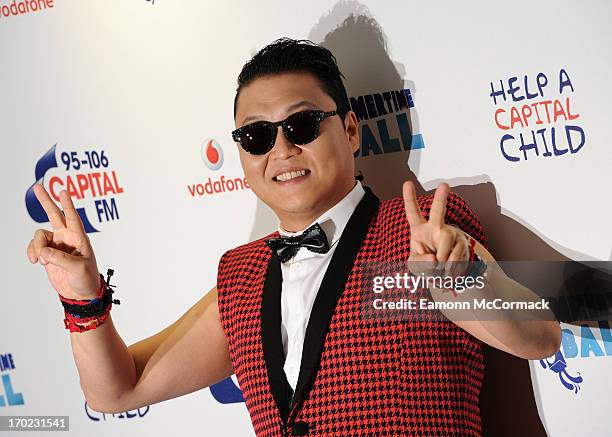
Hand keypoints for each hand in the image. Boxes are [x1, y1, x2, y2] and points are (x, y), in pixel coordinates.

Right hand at [26, 184, 101, 299]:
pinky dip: (32, 252)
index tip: (63, 191)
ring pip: (39, 235)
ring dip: (36, 247)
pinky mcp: (47, 253)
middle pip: (54, 215)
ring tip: (41, 261)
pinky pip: (35, 247)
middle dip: (46, 201)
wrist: (80, 293)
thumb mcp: (78, 268)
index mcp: (79, 238)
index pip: (73, 218)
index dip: (68, 205)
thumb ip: (61, 259)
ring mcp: (56, 244)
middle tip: (37, 187)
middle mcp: (67, 237)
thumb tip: (43, 251)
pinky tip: (35, 261)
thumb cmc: (86, 278)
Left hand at [403, 181, 468, 277]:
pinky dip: (450, 267)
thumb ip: (419, 262)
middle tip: (445, 185)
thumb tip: (434, 259)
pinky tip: (447, 272)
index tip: (407, 183)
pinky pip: (456, 254)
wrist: (444, 275)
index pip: (413, 213)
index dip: (410, 198)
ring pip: (446, 240)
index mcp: (419, 229)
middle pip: (438, 211)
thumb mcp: (415, 266)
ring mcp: (451, 234)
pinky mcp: (462, 244)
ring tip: (439, 270)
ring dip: (441, 259)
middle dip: (441, 198)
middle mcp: (436, 227)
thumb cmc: (426, 264)